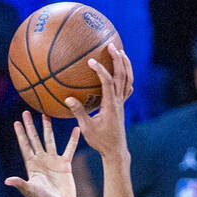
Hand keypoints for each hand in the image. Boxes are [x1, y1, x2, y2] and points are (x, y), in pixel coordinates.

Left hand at [5, 112, 79, 196]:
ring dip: (48, 128)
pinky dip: (72, 139)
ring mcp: (54, 162)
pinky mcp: (66, 165)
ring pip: (50, 140)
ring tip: (46, 114)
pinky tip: (76, 128)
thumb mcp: (31, 192)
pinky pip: (69, 149)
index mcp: (33, 166)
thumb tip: (7, 181)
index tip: (16, 122)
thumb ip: (21, 184)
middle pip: (35, 139)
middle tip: (26, 112)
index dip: (21, 135)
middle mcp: (42, 161)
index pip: (25, 146)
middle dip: (31, 126)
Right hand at [63, 44, 132, 158]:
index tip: (91, 61)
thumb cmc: (100, 142)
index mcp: (110, 105)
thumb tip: (67, 98)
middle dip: (118, 59)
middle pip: (122, 75)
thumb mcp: (87, 128)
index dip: (101, 70)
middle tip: (111, 45)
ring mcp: (122, 103)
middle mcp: (119, 102)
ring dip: (125, 64)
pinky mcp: (122, 106)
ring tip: (120, 51)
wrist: (115, 151)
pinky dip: (127, 76)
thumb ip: (78, 113)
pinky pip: (127, 87)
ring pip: (128, 79)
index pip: (108, 83)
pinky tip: (122, 71)